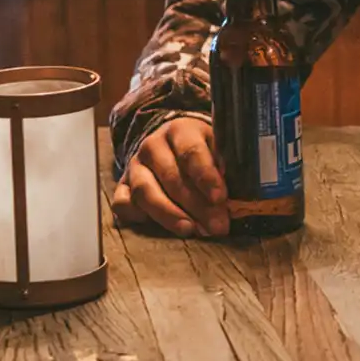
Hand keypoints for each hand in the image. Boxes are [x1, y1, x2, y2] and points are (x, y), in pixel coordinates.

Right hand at [112, 116, 227, 237]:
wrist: (171, 142)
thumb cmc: (202, 149)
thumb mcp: (217, 146)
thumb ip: (225, 165)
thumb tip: (237, 193)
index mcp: (180, 130)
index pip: (192, 152)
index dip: (206, 176)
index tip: (220, 198)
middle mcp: (153, 146)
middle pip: (171, 177)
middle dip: (196, 205)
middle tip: (216, 226)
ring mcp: (134, 166)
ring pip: (145, 192)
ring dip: (169, 214)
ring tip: (190, 230)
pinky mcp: (122, 185)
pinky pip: (122, 203)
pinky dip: (137, 216)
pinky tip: (158, 227)